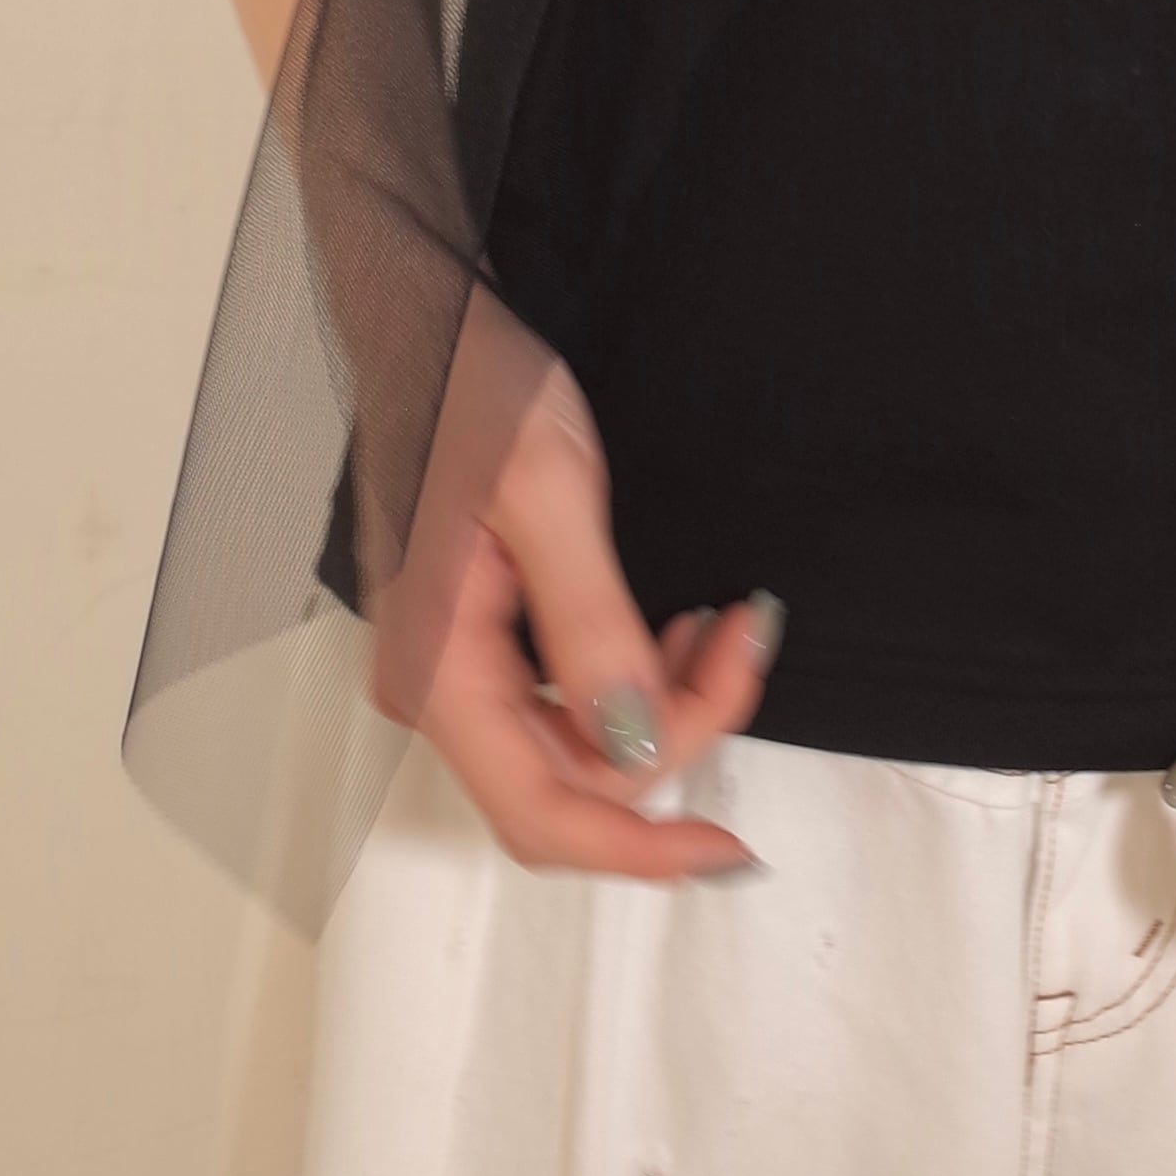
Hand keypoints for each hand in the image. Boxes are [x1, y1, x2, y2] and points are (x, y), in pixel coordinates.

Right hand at [368, 283, 776, 878]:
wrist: (433, 324)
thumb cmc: (469, 382)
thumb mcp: (548, 487)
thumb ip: (590, 621)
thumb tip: (633, 739)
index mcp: (439, 669)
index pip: (542, 814)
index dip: (639, 850)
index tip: (725, 848)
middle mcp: (442, 689)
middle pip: (573, 785)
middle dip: (677, 736)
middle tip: (742, 645)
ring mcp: (462, 671)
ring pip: (581, 749)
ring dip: (666, 707)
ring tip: (719, 626)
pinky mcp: (487, 645)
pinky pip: (571, 704)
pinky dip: (638, 681)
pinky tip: (676, 629)